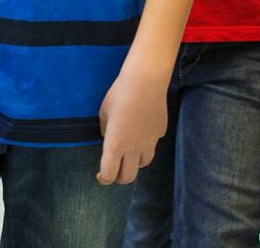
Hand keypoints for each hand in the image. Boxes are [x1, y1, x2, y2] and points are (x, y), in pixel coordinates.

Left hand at [96, 61, 168, 185]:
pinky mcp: (159, 133)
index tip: (100, 173)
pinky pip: (152, 145)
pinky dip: (145, 145)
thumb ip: (106, 130)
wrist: (145, 81)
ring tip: (128, 152)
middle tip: (114, 168)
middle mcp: (133, 149)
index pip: (109, 176)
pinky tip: (141, 131)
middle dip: (119, 177)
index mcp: (115, 146)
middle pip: (127, 178)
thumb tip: (109, 137)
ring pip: (143, 164)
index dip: (103, 178)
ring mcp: (149, 142)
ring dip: (134, 163)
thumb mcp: (104, 113)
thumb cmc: (119, 94)